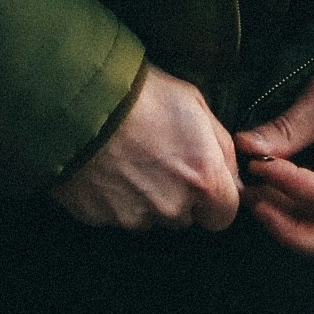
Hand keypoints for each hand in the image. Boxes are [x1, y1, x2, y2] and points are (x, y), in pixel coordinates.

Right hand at [51, 65, 243, 232]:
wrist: (81, 101)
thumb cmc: (143, 95)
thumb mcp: (196, 105)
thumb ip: (221, 147)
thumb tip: (231, 174)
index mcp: (202, 180)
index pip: (224, 216)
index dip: (215, 199)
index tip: (202, 180)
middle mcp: (171, 207)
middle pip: (184, 217)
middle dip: (178, 196)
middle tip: (159, 160)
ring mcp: (134, 216)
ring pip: (150, 217)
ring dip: (146, 198)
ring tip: (130, 160)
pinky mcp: (100, 219)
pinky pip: (117, 215)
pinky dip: (115, 197)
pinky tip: (108, 167)